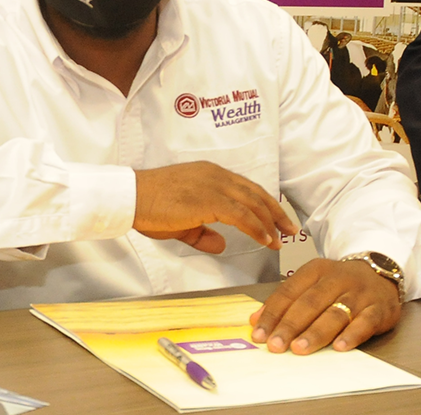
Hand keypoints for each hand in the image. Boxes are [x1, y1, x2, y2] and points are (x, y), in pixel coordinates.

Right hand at [133, 162, 296, 253]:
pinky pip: (241, 214)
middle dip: (276, 212)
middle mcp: (215, 175)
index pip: (246, 187)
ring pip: (253, 203)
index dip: (265, 204)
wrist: (131, 197)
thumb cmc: (150, 207)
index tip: (277, 219)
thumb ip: (202, 233)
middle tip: (289, 230)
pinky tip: (265, 240)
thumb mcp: (181, 223)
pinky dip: (256, 227)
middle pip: (255, 193)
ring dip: (270, 222)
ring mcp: (213, 185)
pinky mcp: (209, 199)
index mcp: (210, 174)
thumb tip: (220, 245)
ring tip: (280, 239)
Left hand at [248, 258, 400, 353]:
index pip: (289, 292)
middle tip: (275, 345)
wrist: (380, 272)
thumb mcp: (311, 282)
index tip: (259, 334)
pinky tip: (339, 347)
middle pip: (310, 303)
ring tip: (299, 348)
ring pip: (335, 314)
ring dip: (316, 333)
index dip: (272, 314)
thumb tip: (257, 320)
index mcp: (316, 269)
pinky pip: (365, 323)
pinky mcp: (379, 309)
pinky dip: (352, 335)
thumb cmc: (340, 283)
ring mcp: (359, 294)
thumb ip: (285, 300)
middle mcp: (337, 279)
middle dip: (290, 326)